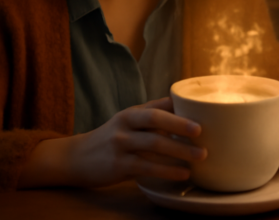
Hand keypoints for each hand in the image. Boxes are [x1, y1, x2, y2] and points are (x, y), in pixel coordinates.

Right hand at [18, 97, 205, 188]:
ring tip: (200, 156)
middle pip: (155, 120)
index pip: (157, 106)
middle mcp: (125, 125)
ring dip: (179, 150)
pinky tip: (182, 173)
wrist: (77, 158)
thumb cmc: (110, 139)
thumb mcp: (128, 122)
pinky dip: (167, 170)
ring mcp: (120, 144)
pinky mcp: (118, 165)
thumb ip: (152, 114)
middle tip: (202, 132)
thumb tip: (182, 105)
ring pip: (154, 144)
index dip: (179, 108)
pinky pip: (147, 167)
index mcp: (131, 113)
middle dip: (180, 125)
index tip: (202, 112)